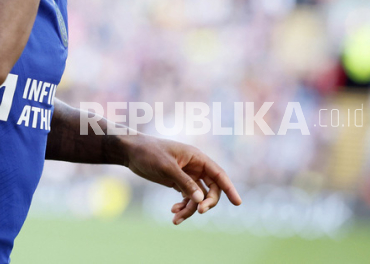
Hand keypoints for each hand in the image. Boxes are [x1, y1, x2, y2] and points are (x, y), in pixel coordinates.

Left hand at [123, 135, 241, 224]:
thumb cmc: (149, 153)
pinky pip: (187, 198)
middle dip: (206, 202)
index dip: (229, 188)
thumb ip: (184, 183)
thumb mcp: (167, 167)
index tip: (238, 203)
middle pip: (211, 189)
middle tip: (198, 212)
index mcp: (197, 157)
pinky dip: (183, 206)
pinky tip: (174, 211)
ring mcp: (187, 175)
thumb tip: (200, 200)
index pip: (219, 174)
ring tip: (176, 218)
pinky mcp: (178, 182)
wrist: (131, 152)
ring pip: (198, 197)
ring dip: (190, 209)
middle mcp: (195, 167)